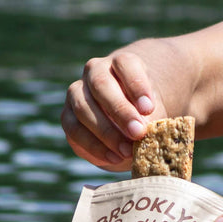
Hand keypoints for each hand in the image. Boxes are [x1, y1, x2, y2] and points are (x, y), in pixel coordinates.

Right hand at [61, 50, 164, 170]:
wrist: (126, 122)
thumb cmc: (145, 113)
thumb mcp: (155, 113)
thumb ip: (152, 120)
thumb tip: (148, 134)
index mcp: (120, 63)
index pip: (125, 64)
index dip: (136, 85)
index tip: (149, 108)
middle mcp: (95, 72)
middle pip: (101, 84)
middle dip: (120, 111)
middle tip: (138, 132)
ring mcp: (77, 93)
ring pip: (83, 107)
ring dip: (106, 132)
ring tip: (127, 151)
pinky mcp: (68, 116)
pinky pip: (74, 130)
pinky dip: (94, 146)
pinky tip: (114, 158)